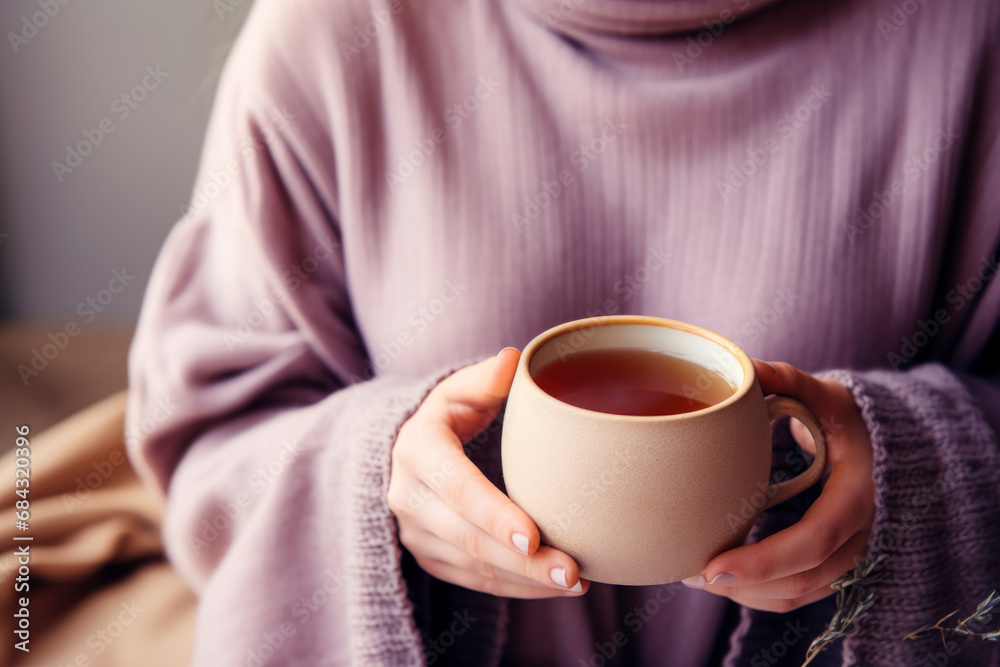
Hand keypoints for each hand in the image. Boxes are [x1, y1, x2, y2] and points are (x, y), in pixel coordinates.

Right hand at [388, 348, 588, 597]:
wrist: (408, 451)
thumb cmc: (449, 414)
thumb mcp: (460, 389)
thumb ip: (486, 379)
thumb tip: (512, 360)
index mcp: (417, 448)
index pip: (457, 487)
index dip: (493, 514)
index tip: (533, 535)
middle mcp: (407, 495)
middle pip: (468, 538)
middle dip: (522, 561)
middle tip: (573, 572)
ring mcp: (415, 532)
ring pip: (472, 566)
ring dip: (524, 580)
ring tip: (576, 582)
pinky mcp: (428, 557)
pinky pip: (473, 582)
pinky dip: (514, 587)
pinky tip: (552, 587)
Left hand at [682, 360, 874, 611]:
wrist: (881, 445)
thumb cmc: (844, 417)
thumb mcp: (824, 394)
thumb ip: (788, 380)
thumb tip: (747, 367)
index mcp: (857, 495)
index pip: (813, 542)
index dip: (765, 561)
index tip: (713, 567)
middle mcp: (858, 534)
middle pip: (802, 579)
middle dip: (745, 585)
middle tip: (689, 573)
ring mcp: (849, 555)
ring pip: (798, 594)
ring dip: (747, 594)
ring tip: (694, 577)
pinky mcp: (832, 564)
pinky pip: (798, 594)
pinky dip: (760, 595)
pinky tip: (720, 578)